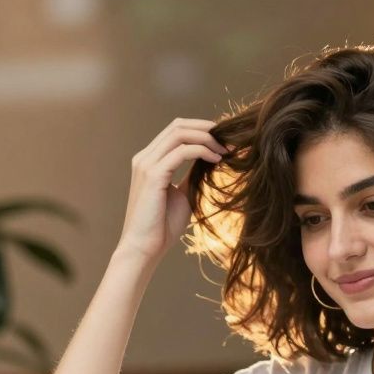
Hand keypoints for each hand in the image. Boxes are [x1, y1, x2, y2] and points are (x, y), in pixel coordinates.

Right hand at [117, 118, 227, 261]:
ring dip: (207, 138)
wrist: (144, 248)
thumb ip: (190, 175)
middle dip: (206, 128)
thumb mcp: (182, 194)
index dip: (201, 129)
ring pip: (180, 134)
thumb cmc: (162, 226)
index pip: (175, 130)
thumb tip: (209, 161)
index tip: (224, 140)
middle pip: (178, 125)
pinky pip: (182, 151)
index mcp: (149, 160)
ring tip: (226, 150)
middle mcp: (145, 157)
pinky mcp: (153, 175)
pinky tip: (217, 160)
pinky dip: (202, 150)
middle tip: (229, 139)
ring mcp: (147, 164)